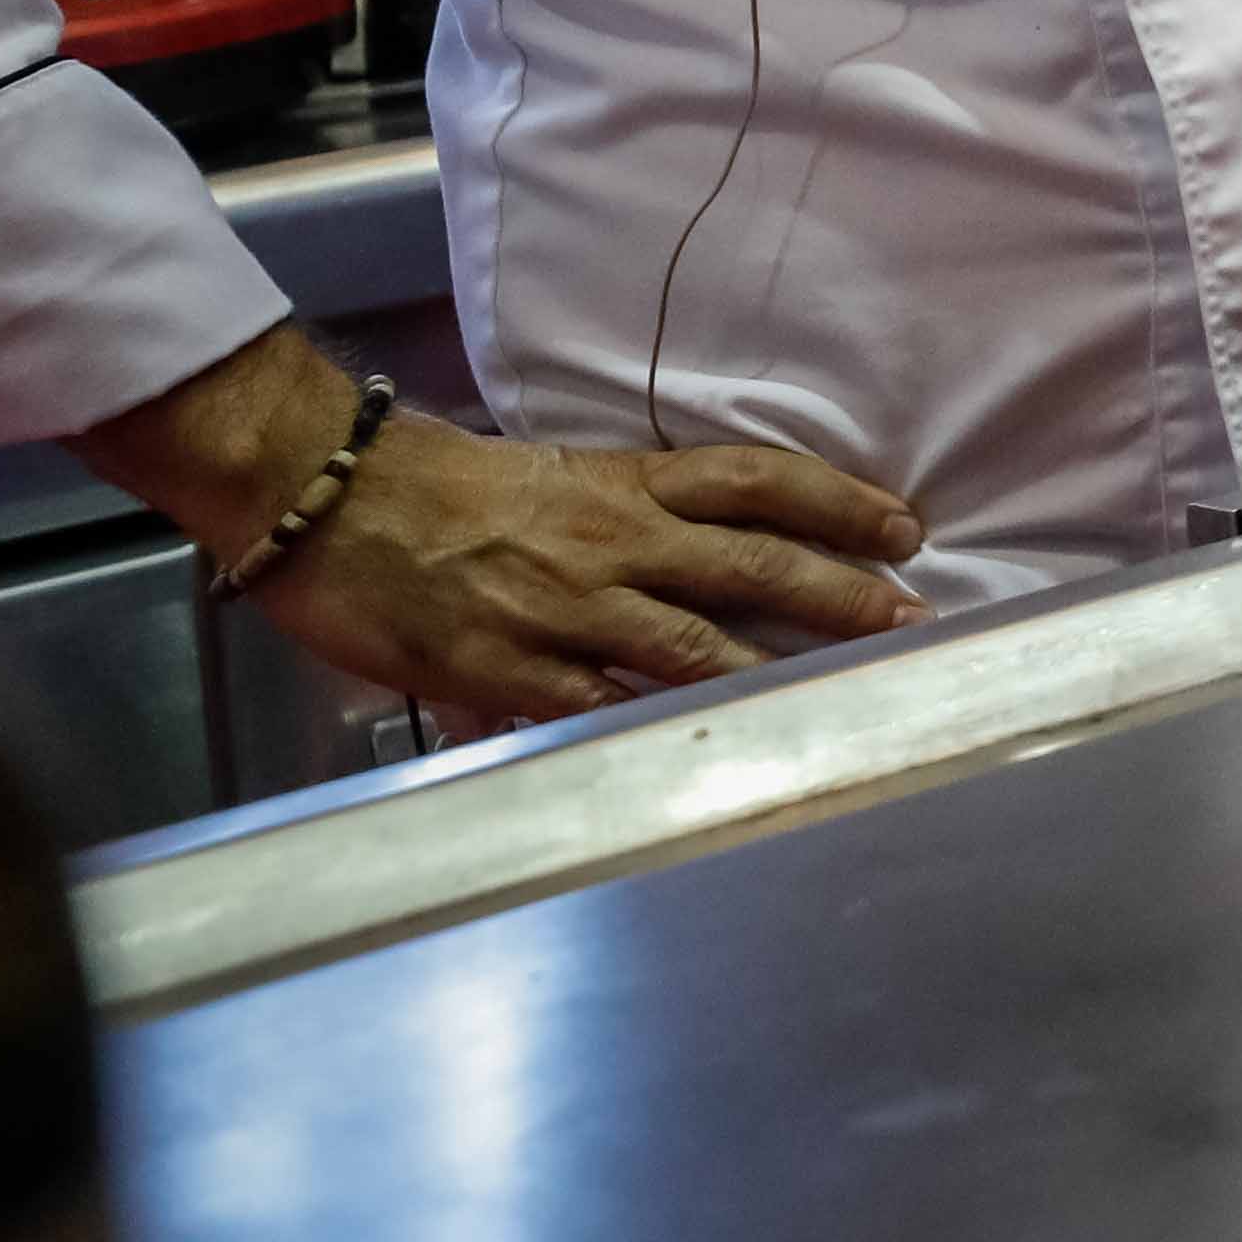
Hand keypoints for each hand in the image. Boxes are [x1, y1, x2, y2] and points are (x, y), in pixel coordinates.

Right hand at [75, 320, 921, 727]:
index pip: (756, 481)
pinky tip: (712, 759)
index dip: (837, 502)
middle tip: (913, 615)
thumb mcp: (552, 483)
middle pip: (752, 562)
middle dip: (841, 592)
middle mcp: (612, 542)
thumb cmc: (436, 487)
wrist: (328, 499)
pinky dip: (657, 733)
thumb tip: (694, 564)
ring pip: (695, 645)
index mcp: (623, 485)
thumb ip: (625, 522)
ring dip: (775, 671)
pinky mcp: (512, 669)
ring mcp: (565, 609)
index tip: (903, 526)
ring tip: (843, 695)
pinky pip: (602, 708)